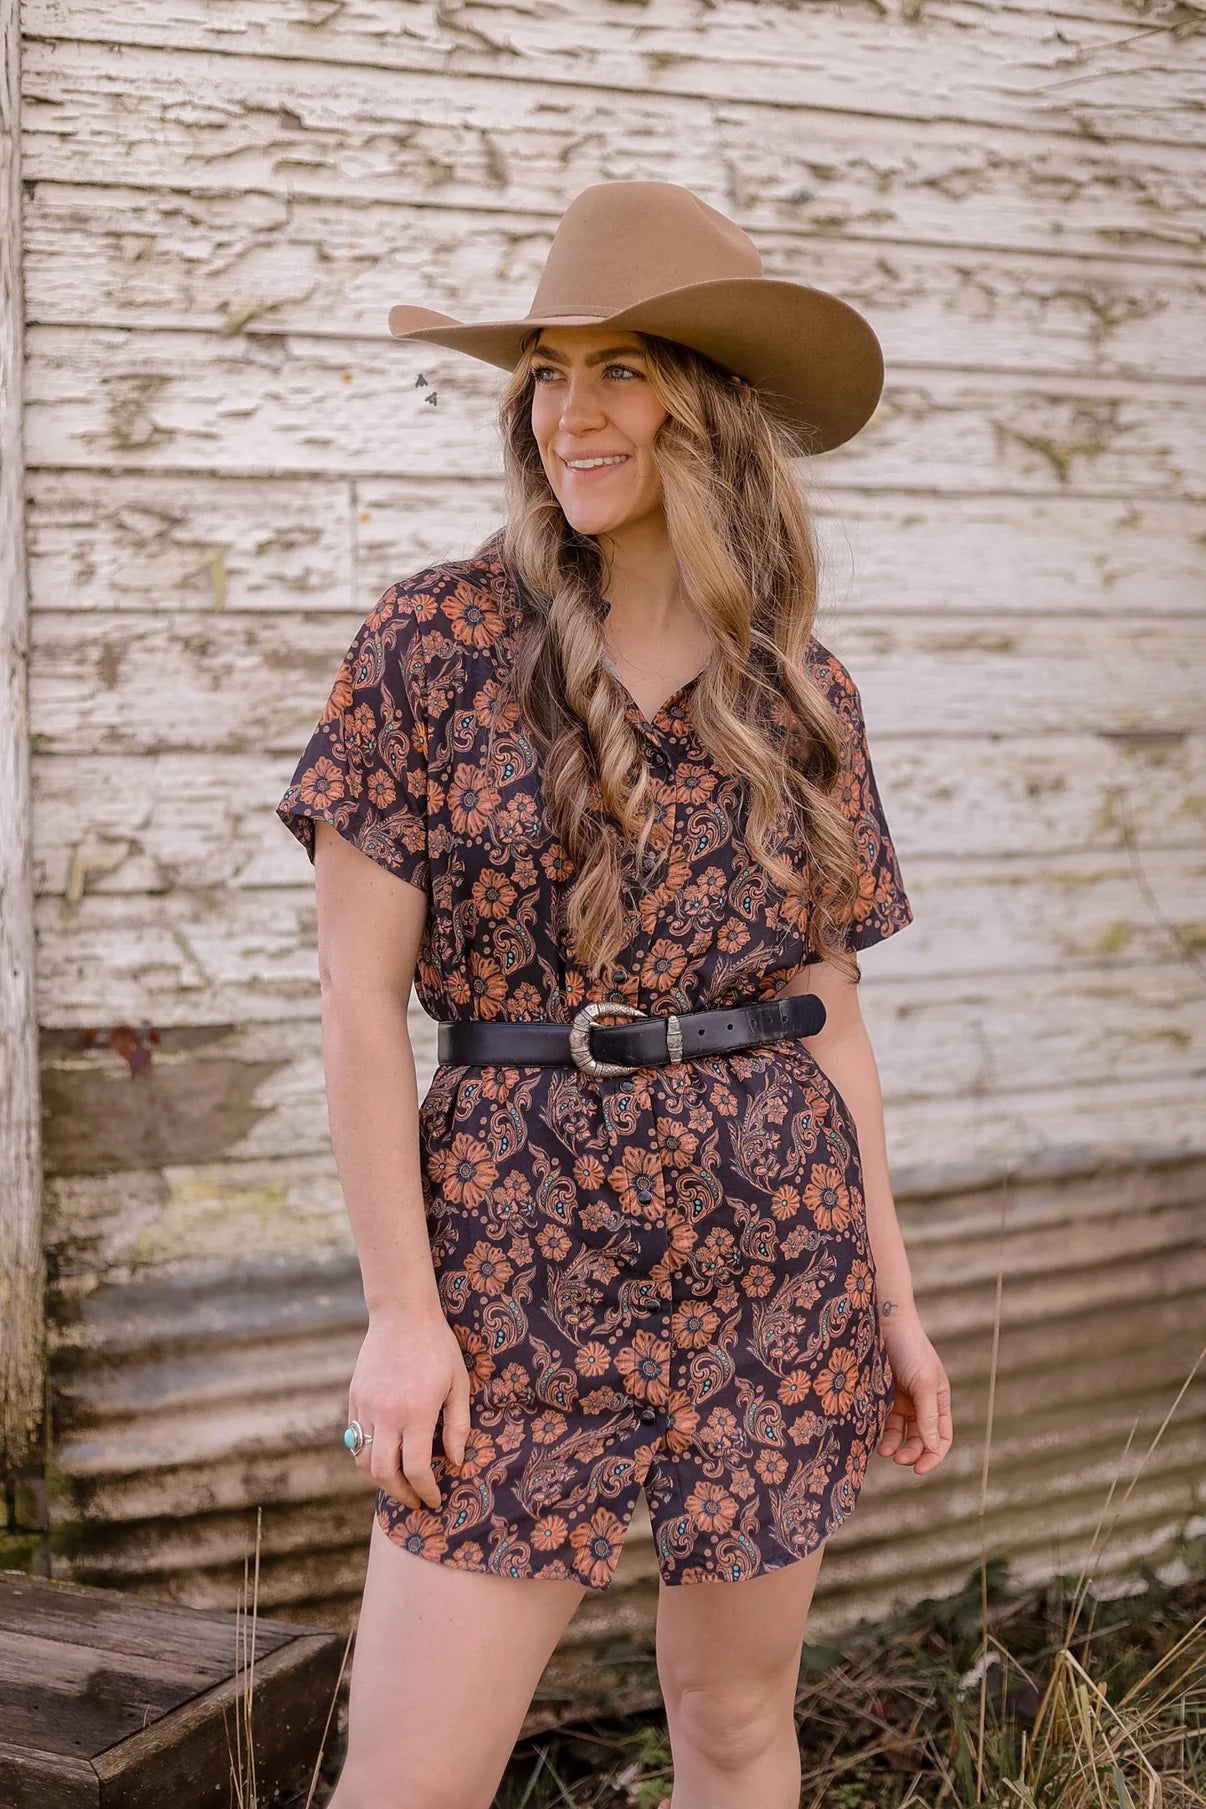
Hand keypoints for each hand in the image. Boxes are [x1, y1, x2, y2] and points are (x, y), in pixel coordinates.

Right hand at [346, 1305, 470, 1511]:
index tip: (434, 1500)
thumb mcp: (458, 1384)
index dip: (425, 1491)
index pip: (415, 1469)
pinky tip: (382, 1455)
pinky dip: (365, 1455)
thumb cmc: (437, 1347)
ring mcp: (365, 1406)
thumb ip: (457, 1426)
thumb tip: (455, 1462)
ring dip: (379, 1479)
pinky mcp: (354, 1398)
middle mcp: (386, 1414)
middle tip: (414, 1500)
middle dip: (400, 1494)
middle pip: (383, 1473)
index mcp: (416, 1413)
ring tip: (397, 1482)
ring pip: (362, 1459)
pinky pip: (354, 1438)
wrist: (402, 1314)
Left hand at [878, 1307, 953, 1475]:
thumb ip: (928, 1415)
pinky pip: (884, 1421)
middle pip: (921, 1439)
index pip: (942, 1438)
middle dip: (912, 1452)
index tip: (919, 1469)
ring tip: (885, 1452)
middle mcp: (922, 1403)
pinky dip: (881, 1433)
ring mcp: (902, 1400)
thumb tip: (934, 1448)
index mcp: (939, 1401)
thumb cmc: (910, 1349)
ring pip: (901, 1433)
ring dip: (895, 1446)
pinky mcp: (882, 1396)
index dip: (934, 1456)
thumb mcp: (924, 1383)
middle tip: (899, 1459)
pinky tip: (874, 1440)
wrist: (883, 1323)